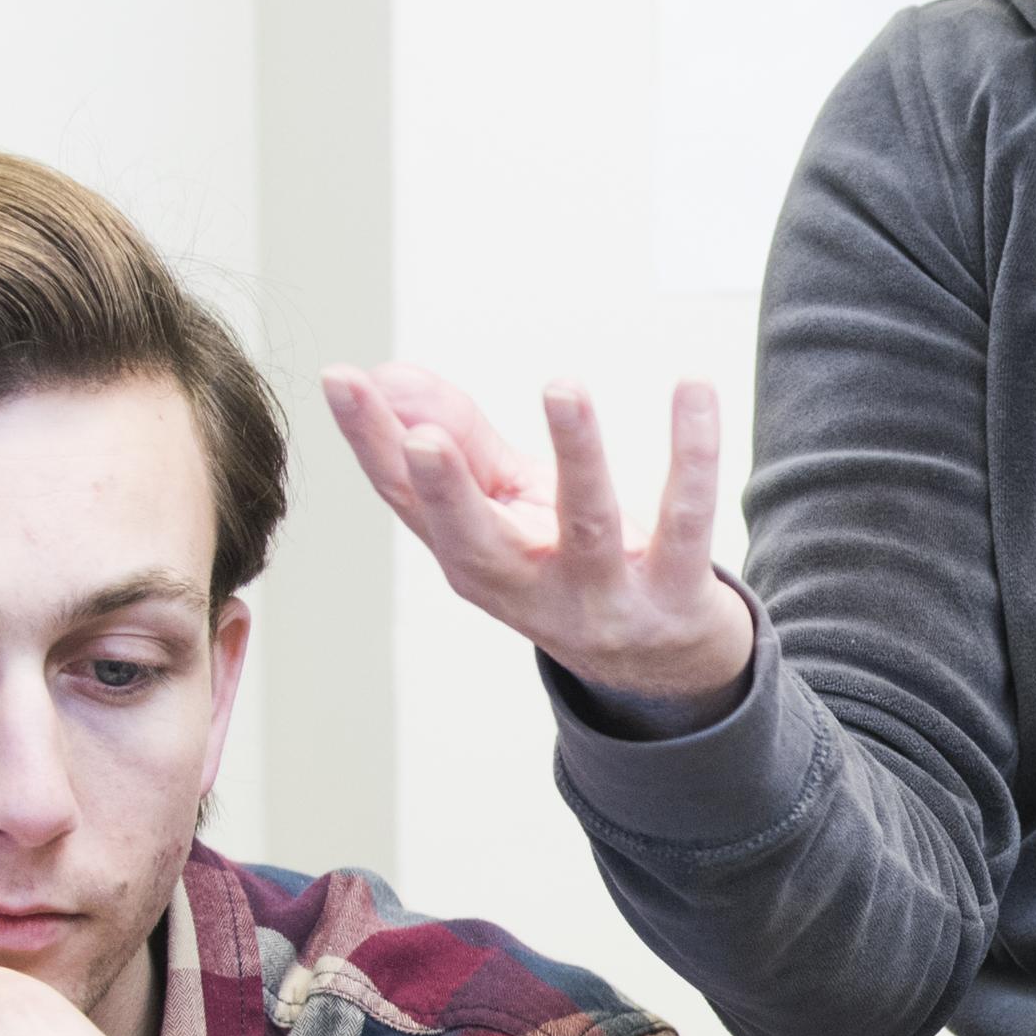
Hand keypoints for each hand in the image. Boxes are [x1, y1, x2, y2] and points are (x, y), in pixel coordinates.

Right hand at [317, 365, 758, 722]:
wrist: (664, 662)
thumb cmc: (572, 565)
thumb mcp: (507, 507)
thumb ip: (459, 440)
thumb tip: (388, 373)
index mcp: (473, 562)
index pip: (409, 501)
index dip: (371, 443)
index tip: (341, 379)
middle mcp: (528, 590)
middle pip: (477, 543)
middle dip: (447, 492)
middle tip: (421, 439)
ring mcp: (603, 600)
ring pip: (588, 526)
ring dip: (577, 455)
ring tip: (563, 388)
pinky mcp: (675, 595)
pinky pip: (685, 523)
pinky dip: (691, 455)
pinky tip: (693, 390)